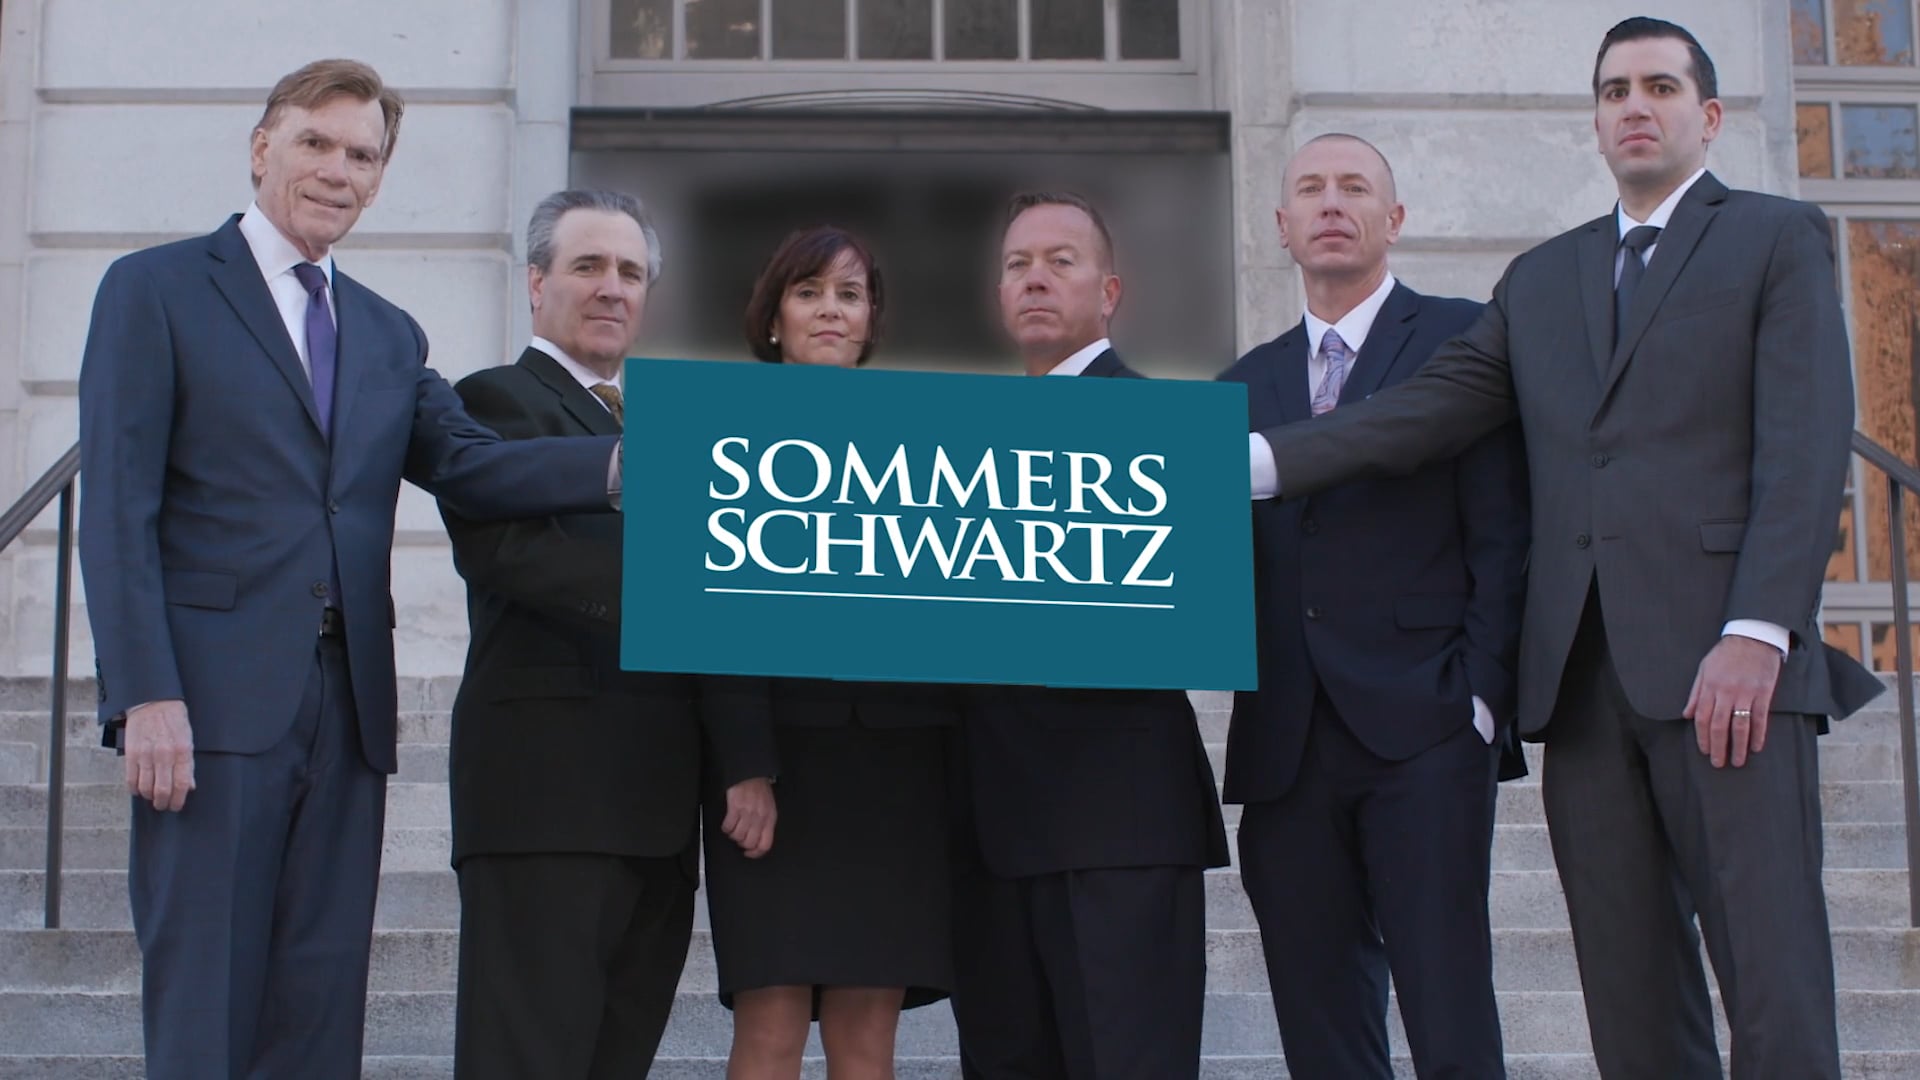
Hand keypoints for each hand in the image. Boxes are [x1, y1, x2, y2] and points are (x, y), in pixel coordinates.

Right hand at [124, 699, 194, 810]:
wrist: (153, 702)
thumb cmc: (174, 720)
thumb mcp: (188, 740)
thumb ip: (188, 764)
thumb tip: (189, 786)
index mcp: (182, 752)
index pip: (181, 784)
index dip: (178, 800)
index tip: (176, 806)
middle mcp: (164, 755)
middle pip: (163, 790)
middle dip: (163, 803)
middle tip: (163, 805)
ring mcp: (146, 755)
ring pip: (145, 787)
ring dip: (149, 797)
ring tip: (151, 797)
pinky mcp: (131, 753)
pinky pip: (131, 779)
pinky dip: (134, 789)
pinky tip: (138, 790)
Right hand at [722, 777, 775, 857]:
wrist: (750, 773)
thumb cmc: (760, 790)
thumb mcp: (769, 807)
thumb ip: (766, 823)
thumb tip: (759, 840)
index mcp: (770, 818)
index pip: (765, 844)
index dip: (755, 853)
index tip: (749, 853)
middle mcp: (760, 817)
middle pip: (750, 843)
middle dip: (742, 844)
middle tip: (740, 839)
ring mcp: (747, 813)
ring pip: (738, 836)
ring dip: (733, 835)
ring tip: (733, 829)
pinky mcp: (735, 807)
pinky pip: (728, 826)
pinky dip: (726, 828)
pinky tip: (728, 823)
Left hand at [1684, 635, 1781, 768]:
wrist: (1752, 636)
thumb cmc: (1725, 653)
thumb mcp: (1704, 669)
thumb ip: (1696, 693)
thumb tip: (1687, 715)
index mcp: (1710, 687)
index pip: (1703, 718)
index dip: (1703, 737)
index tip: (1704, 750)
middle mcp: (1726, 692)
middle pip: (1720, 726)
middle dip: (1718, 747)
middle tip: (1718, 763)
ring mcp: (1746, 693)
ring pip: (1740, 726)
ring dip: (1739, 746)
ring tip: (1738, 761)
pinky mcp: (1763, 693)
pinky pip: (1760, 718)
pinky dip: (1758, 734)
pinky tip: (1756, 747)